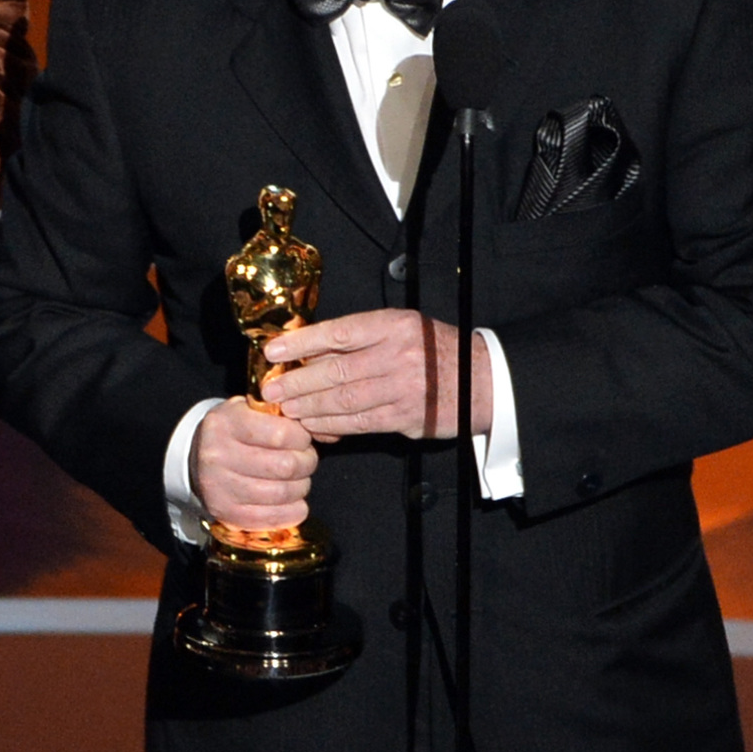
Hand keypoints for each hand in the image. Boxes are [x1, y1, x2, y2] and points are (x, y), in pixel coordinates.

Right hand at [190, 395, 317, 533]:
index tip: (302, 439)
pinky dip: (292, 511)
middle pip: (284, 466)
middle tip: (306, 460)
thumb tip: (311, 424)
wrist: (198, 460)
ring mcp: (219, 487)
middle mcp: (217, 455)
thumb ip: (276, 413)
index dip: (301, 438)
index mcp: (225, 423)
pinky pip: (272, 518)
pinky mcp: (225, 512)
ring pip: (281, 493)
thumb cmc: (233, 433)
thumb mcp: (247, 410)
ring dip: (300, 487)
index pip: (280, 434)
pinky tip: (295, 502)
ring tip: (298, 479)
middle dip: (306, 463)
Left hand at [260, 311, 492, 441]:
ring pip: (344, 400)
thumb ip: (359, 339)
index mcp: (392, 325)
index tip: (272, 350)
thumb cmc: (431, 351)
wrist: (481, 379)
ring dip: (309, 407)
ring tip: (286, 409)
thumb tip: (309, 351)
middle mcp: (397, 354)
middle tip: (271, 389)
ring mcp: (403, 387)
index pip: (338, 332)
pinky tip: (314, 426)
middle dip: (297, 381)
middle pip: (336, 370)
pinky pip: (360, 423)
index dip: (300, 342)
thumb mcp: (400, 329)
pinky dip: (333, 426)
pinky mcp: (406, 416)